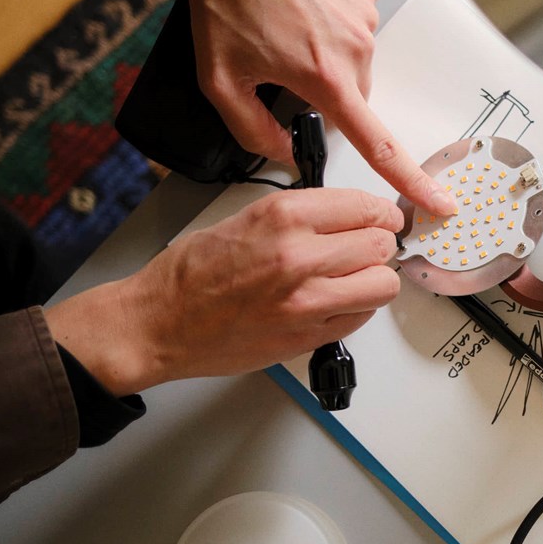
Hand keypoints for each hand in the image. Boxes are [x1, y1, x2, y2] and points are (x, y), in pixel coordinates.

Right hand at [47, 188, 404, 394]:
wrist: (159, 323)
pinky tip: (335, 302)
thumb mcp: (246, 217)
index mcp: (283, 217)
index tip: (382, 219)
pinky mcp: (308, 336)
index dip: (380, 214)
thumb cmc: (191, 273)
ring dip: (374, 279)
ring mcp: (306, 301)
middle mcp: (298, 256)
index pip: (365, 207)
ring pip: (383, 284)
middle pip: (381, 245)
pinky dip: (357, 309)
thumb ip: (301, 215)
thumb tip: (348, 216)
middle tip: (367, 249)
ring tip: (354, 278)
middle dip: (379, 244)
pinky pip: (362, 318)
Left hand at [154, 0, 453, 216]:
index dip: (410, 178)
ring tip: (285, 19)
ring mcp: (364, 10)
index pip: (378, 143)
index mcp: (324, 77)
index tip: (438, 200)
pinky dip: (331, 14)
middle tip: (282, 62)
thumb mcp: (218, 80)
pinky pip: (355, 15)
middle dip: (325, 88)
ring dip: (326, 47)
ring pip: (355, 53)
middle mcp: (354, 46)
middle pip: (355, 92)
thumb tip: (284, 153)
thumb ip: (253, 129)